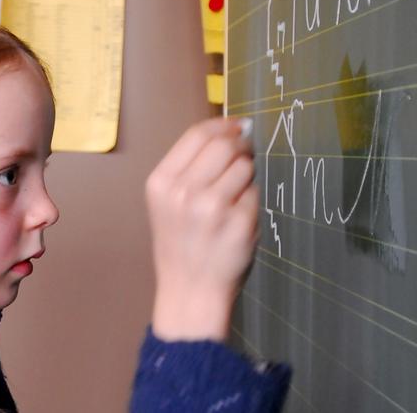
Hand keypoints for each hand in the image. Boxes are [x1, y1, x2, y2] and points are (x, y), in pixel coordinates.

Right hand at [145, 118, 257, 341]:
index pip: (197, 135)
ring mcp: (212, 209)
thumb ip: (191, 167)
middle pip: (224, 145)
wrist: (190, 290)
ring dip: (246, 174)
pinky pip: (254, 193)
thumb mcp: (168, 202)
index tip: (237, 126)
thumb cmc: (181, 243)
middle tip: (245, 155)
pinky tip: (239, 218)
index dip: (222, 125)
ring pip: (244, 166)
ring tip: (235, 196)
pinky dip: (251, 200)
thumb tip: (235, 128)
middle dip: (240, 145)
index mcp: (161, 183)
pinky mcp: (239, 223)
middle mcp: (184, 192)